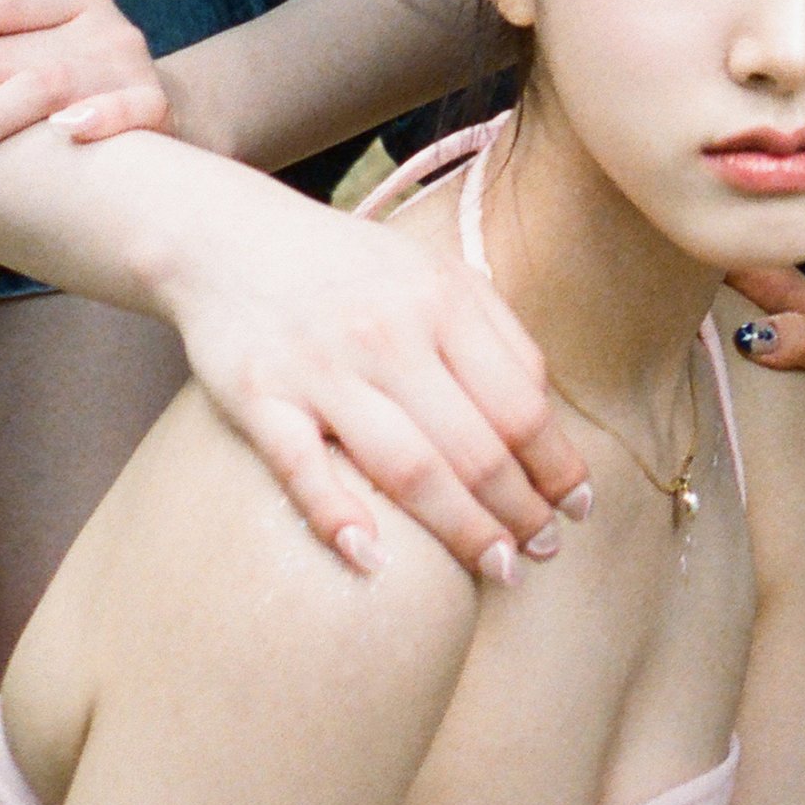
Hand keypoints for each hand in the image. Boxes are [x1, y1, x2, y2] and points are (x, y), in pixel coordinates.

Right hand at [164, 177, 591, 582]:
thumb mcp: (435, 272)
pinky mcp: (260, 397)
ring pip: (408, 467)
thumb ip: (493, 334)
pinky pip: (303, 469)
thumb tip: (544, 414)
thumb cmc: (349, 267)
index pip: (521, 404)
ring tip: (495, 567)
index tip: (576, 508)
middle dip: (520, 510)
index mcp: (444, 301)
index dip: (556, 465)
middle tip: (542, 551)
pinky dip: (338, 519)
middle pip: (476, 446)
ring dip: (461, 529)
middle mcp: (389, 334)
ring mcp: (323, 369)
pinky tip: (374, 561)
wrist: (228, 237)